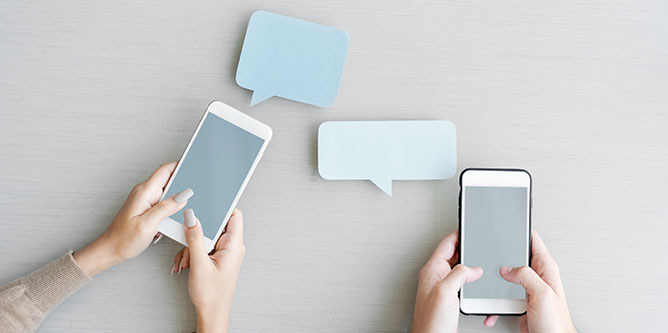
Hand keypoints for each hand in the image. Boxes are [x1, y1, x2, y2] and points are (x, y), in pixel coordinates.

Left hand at [74, 162, 193, 275]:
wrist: (110, 250)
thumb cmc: (123, 239)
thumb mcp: (148, 224)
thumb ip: (167, 207)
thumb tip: (184, 195)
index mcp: (144, 192)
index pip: (166, 170)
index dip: (181, 165)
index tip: (194, 165)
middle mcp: (144, 193)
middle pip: (169, 179)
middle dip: (183, 183)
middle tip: (194, 192)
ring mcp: (145, 200)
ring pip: (168, 192)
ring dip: (177, 199)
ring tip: (182, 210)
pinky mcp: (147, 208)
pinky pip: (164, 202)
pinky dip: (172, 207)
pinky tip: (173, 217)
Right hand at [173, 208, 244, 332]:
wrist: (212, 314)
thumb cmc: (212, 295)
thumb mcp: (199, 264)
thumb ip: (195, 238)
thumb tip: (192, 218)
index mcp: (234, 245)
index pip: (234, 215)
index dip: (221, 207)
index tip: (207, 203)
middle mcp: (232, 247)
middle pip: (216, 226)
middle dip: (198, 232)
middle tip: (189, 241)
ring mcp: (225, 253)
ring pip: (207, 237)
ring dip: (193, 246)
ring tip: (187, 260)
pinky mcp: (217, 259)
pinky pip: (204, 247)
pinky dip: (193, 253)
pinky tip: (186, 263)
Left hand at [411, 231, 497, 331]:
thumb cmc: (431, 323)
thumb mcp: (445, 291)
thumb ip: (459, 274)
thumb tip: (473, 267)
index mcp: (432, 271)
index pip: (446, 244)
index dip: (458, 233)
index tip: (469, 226)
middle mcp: (436, 278)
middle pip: (454, 255)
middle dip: (467, 249)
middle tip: (478, 243)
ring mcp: (443, 289)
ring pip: (460, 270)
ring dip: (471, 267)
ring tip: (481, 262)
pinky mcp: (450, 300)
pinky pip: (463, 285)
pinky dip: (472, 282)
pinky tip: (478, 283)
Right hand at [498, 231, 575, 331]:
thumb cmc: (556, 324)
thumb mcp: (542, 294)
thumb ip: (526, 276)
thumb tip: (507, 267)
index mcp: (546, 269)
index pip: (533, 240)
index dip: (520, 229)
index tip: (507, 224)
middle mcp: (537, 277)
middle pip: (515, 257)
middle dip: (500, 256)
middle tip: (488, 253)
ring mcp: (527, 289)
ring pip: (505, 276)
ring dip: (494, 281)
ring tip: (485, 283)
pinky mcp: (519, 301)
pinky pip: (503, 295)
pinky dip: (494, 300)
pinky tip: (492, 305)